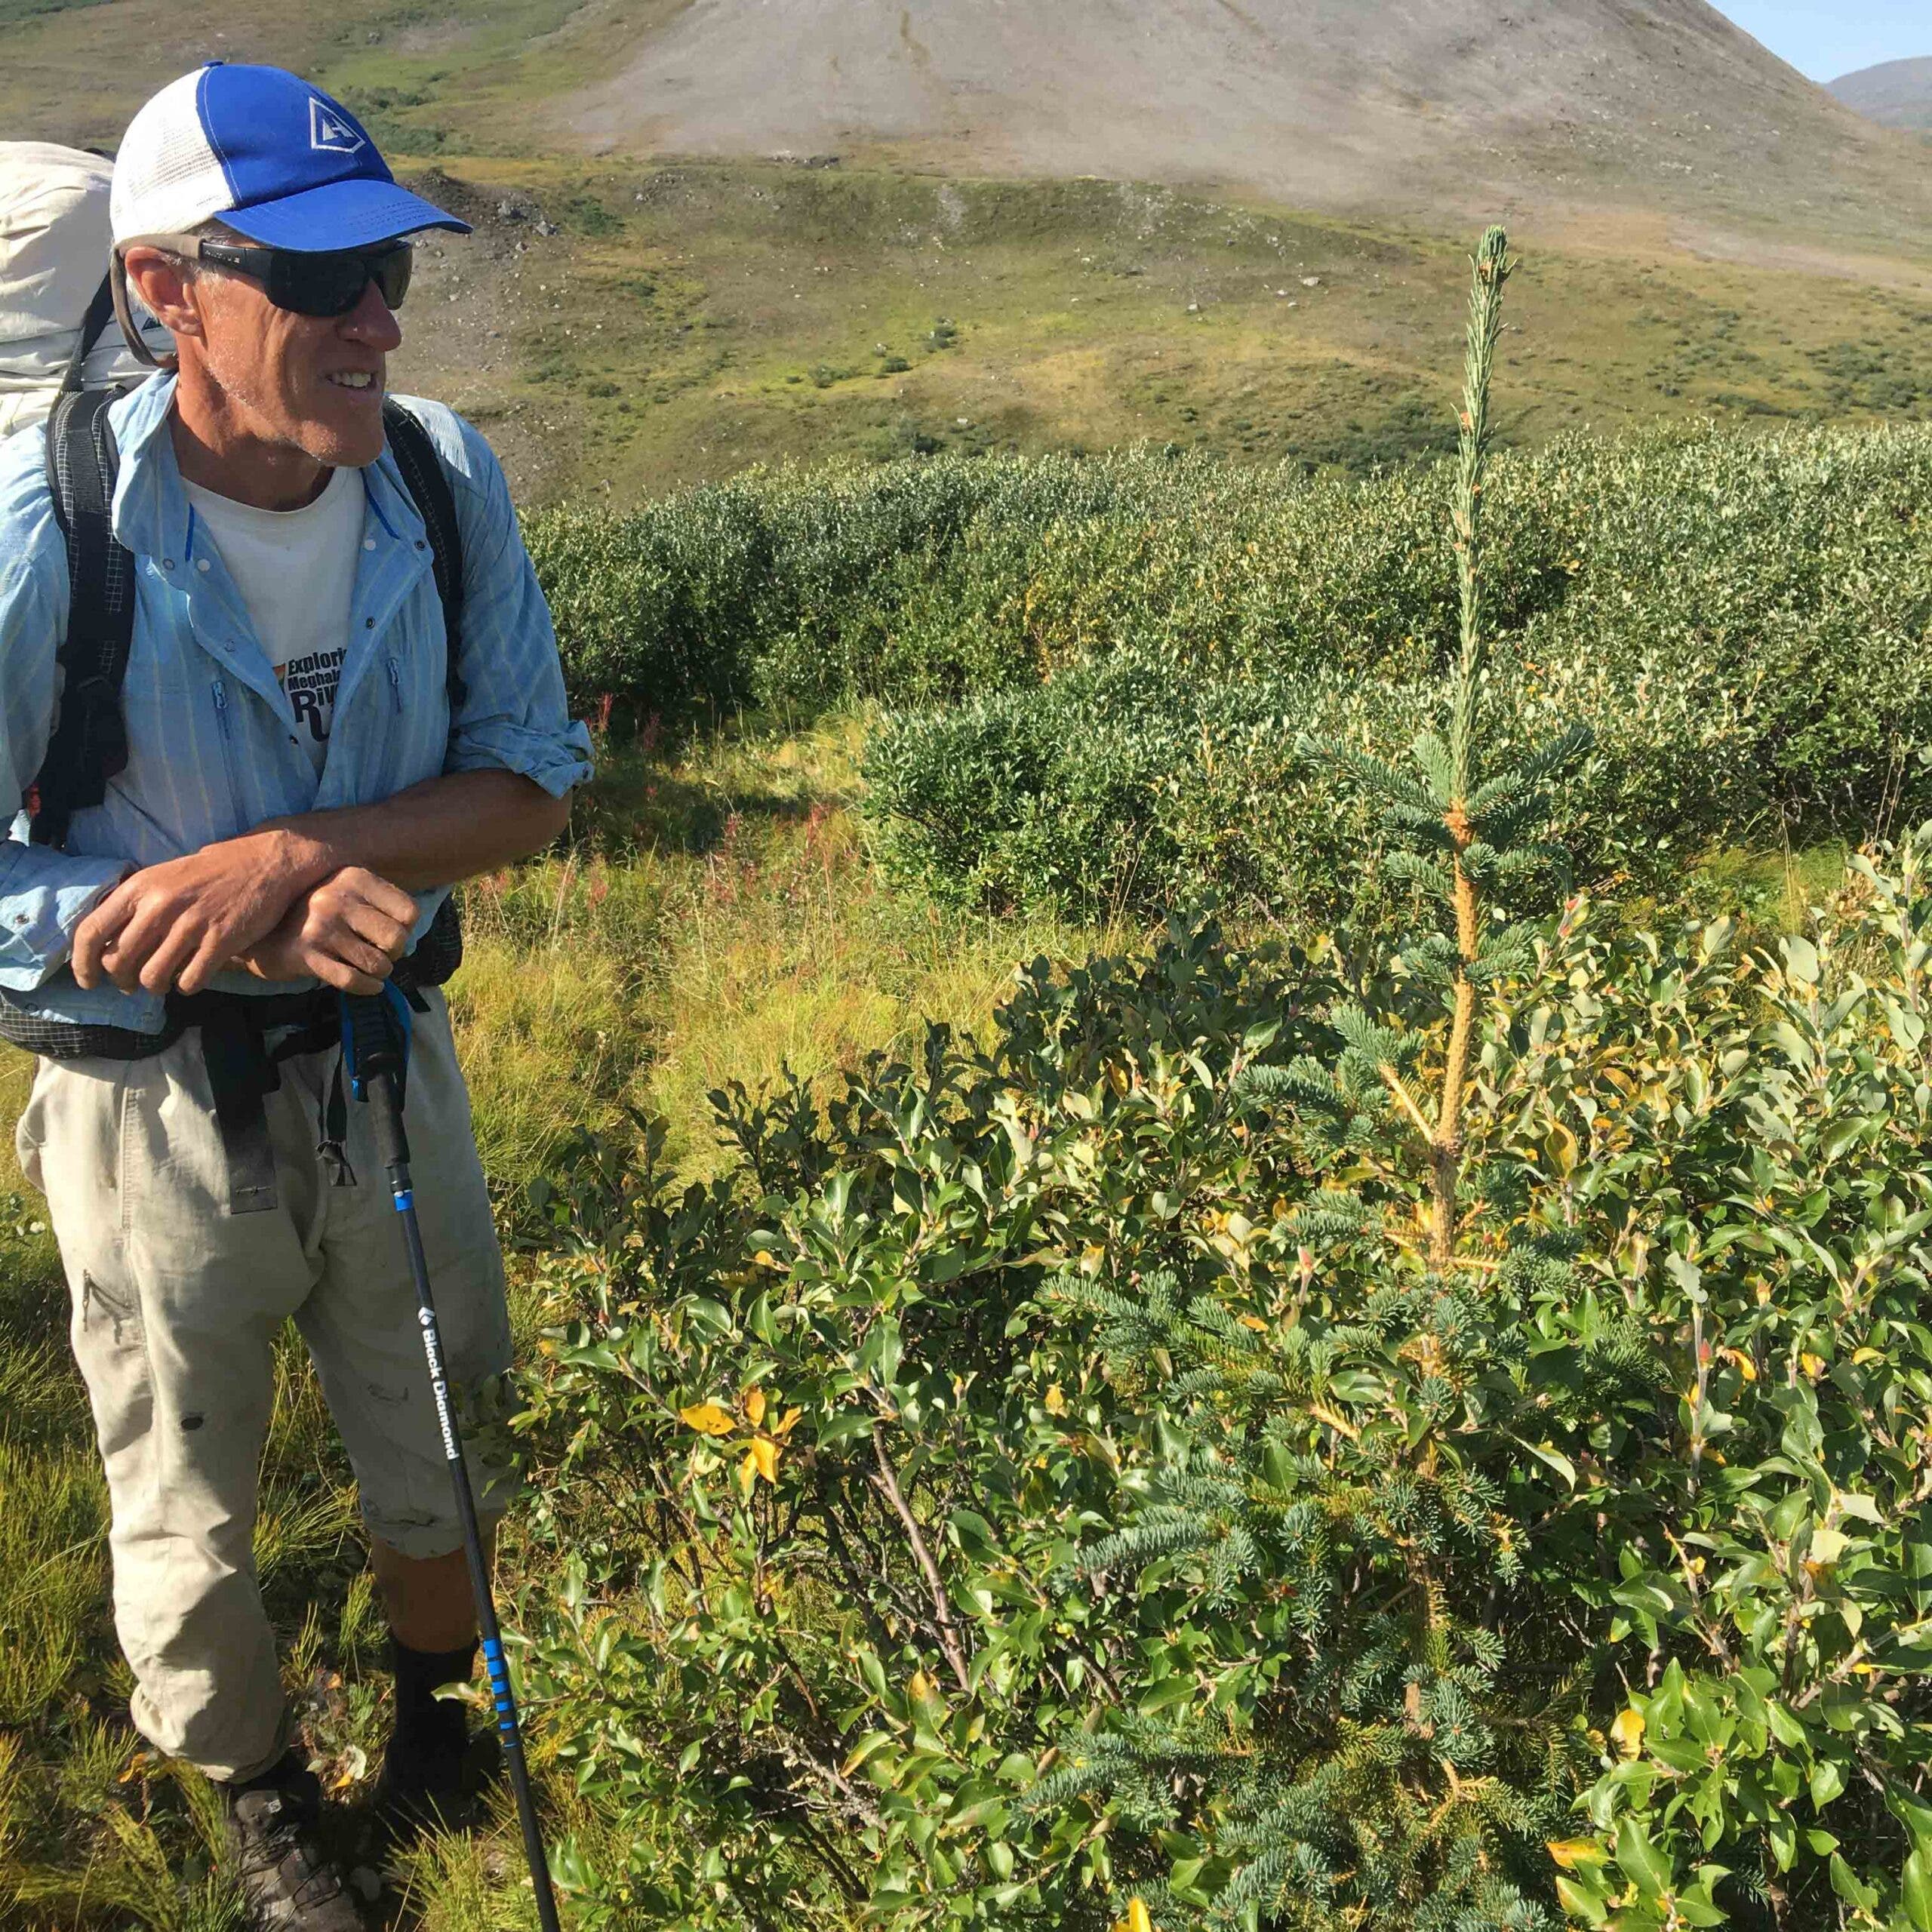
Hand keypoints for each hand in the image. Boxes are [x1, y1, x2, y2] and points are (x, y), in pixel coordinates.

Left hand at [72, 832, 317, 995]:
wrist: (262, 863)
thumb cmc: (208, 874)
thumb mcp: (161, 879)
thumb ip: (134, 908)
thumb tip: (108, 949)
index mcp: (139, 889)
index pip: (92, 933)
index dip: (82, 964)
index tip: (88, 981)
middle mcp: (160, 906)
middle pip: (119, 962)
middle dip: (123, 980)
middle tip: (133, 983)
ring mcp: (191, 924)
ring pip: (153, 976)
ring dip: (155, 986)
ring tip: (164, 982)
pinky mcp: (221, 940)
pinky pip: (190, 980)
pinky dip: (186, 986)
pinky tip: (191, 978)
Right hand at [232, 867, 419, 994]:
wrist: (259, 931)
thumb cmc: (315, 913)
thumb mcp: (345, 891)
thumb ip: (378, 903)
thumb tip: (411, 934)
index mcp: (354, 878)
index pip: (408, 912)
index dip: (406, 930)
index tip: (390, 934)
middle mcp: (337, 899)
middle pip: (396, 939)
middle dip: (394, 954)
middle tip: (381, 954)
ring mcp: (320, 927)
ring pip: (376, 963)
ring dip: (380, 973)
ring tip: (370, 968)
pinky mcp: (306, 955)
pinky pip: (352, 981)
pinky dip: (368, 988)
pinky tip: (369, 986)